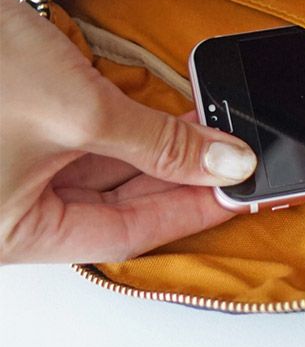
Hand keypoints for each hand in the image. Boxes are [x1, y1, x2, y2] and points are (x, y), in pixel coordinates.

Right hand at [0, 0, 255, 263]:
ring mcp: (13, 169)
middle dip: (179, 178)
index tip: (240, 193)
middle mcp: (11, 209)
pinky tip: (170, 114)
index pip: (125, 235)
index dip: (189, 212)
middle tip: (236, 158)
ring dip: (159, 151)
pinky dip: (129, 130)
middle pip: (116, 206)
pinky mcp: (20, 127)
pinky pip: (85, 142)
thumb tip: (224, 162)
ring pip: (103, 172)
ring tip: (213, 130)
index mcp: (14, 233)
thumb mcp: (80, 111)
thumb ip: (159, 143)